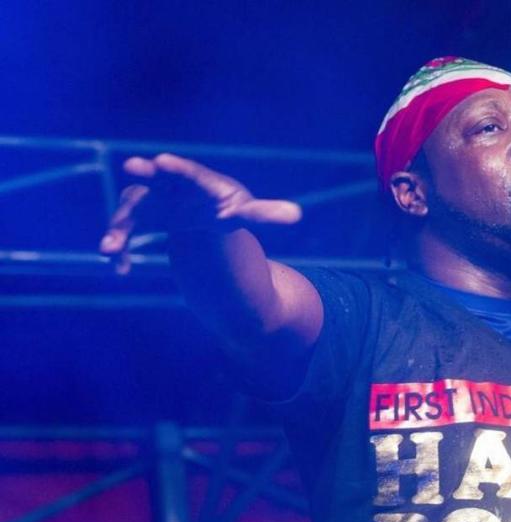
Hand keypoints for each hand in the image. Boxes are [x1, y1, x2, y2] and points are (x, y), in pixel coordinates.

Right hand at [99, 153, 300, 273]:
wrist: (199, 213)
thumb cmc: (224, 209)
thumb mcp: (244, 213)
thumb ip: (265, 214)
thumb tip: (296, 215)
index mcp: (199, 182)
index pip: (189, 173)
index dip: (176, 167)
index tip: (162, 161)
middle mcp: (171, 185)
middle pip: (155, 177)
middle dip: (145, 173)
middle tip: (133, 166)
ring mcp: (151, 200)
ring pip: (132, 209)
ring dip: (121, 227)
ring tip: (110, 248)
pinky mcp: (139, 219)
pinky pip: (125, 231)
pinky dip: (121, 248)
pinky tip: (120, 269)